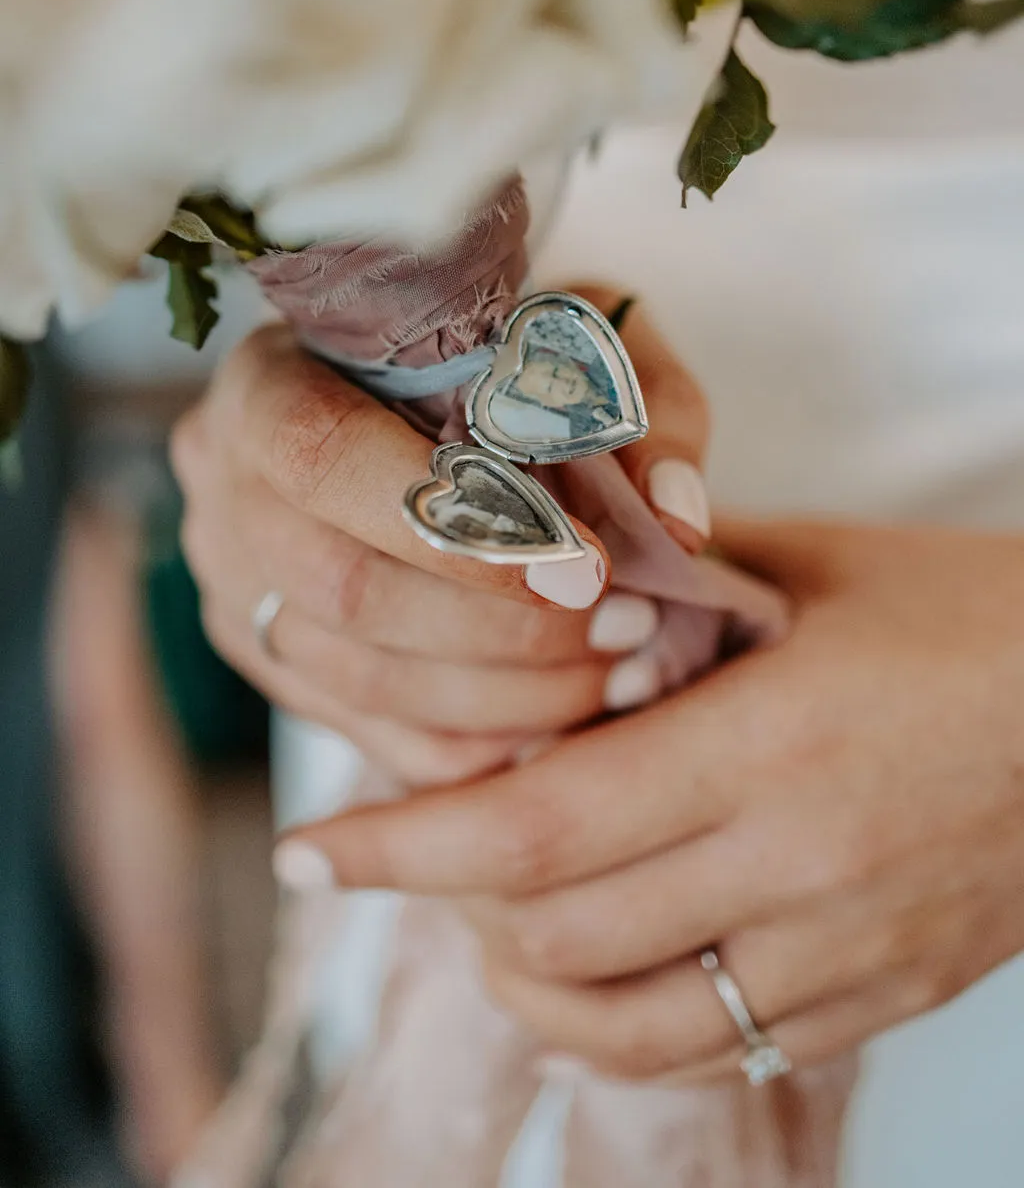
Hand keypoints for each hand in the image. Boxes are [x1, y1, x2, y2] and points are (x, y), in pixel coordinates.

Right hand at [171, 290, 708, 786]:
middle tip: (626, 625)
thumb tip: (676, 522)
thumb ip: (642, 412)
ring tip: (618, 668)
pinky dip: (479, 745)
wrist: (435, 403)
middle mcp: (223, 489)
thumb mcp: (580, 344)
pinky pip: (370, 737)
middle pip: (343, 589)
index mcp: (266, 382)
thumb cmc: (508, 360)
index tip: (587, 565)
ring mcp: (233, 588)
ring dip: (507, 694)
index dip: (455, 527)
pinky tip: (563, 716)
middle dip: (501, 628)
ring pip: (360, 680)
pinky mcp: (270, 665)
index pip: (323, 456)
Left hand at [278, 518, 1023, 1078]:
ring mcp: (843, 952)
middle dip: (444, 897)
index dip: (402, 844)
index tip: (312, 847)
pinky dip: (618, 1022)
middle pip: (556, 930)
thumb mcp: (820, 568)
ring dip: (521, 975)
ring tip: (485, 913)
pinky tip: (592, 966)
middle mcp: (799, 866)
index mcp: (771, 741)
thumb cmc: (970, 613)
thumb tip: (560, 595)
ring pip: (621, 1022)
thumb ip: (679, 581)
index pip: (537, 825)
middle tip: (404, 844)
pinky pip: (713, 1050)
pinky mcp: (878, 997)